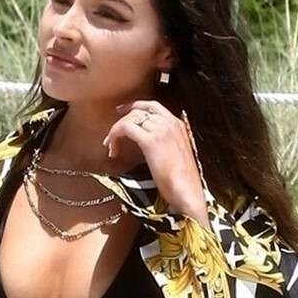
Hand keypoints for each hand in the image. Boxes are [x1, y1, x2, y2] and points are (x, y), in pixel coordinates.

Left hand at [102, 100, 207, 222]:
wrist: (187, 190)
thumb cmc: (183, 181)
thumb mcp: (176, 156)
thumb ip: (166, 145)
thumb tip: (150, 147)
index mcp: (178, 125)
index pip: (153, 106)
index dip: (135, 106)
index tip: (122, 112)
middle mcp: (169, 123)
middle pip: (139, 111)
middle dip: (122, 120)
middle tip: (111, 133)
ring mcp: (160, 130)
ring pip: (130, 119)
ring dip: (116, 132)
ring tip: (111, 147)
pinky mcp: (150, 141)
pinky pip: (125, 129)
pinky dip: (115, 137)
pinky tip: (112, 151)